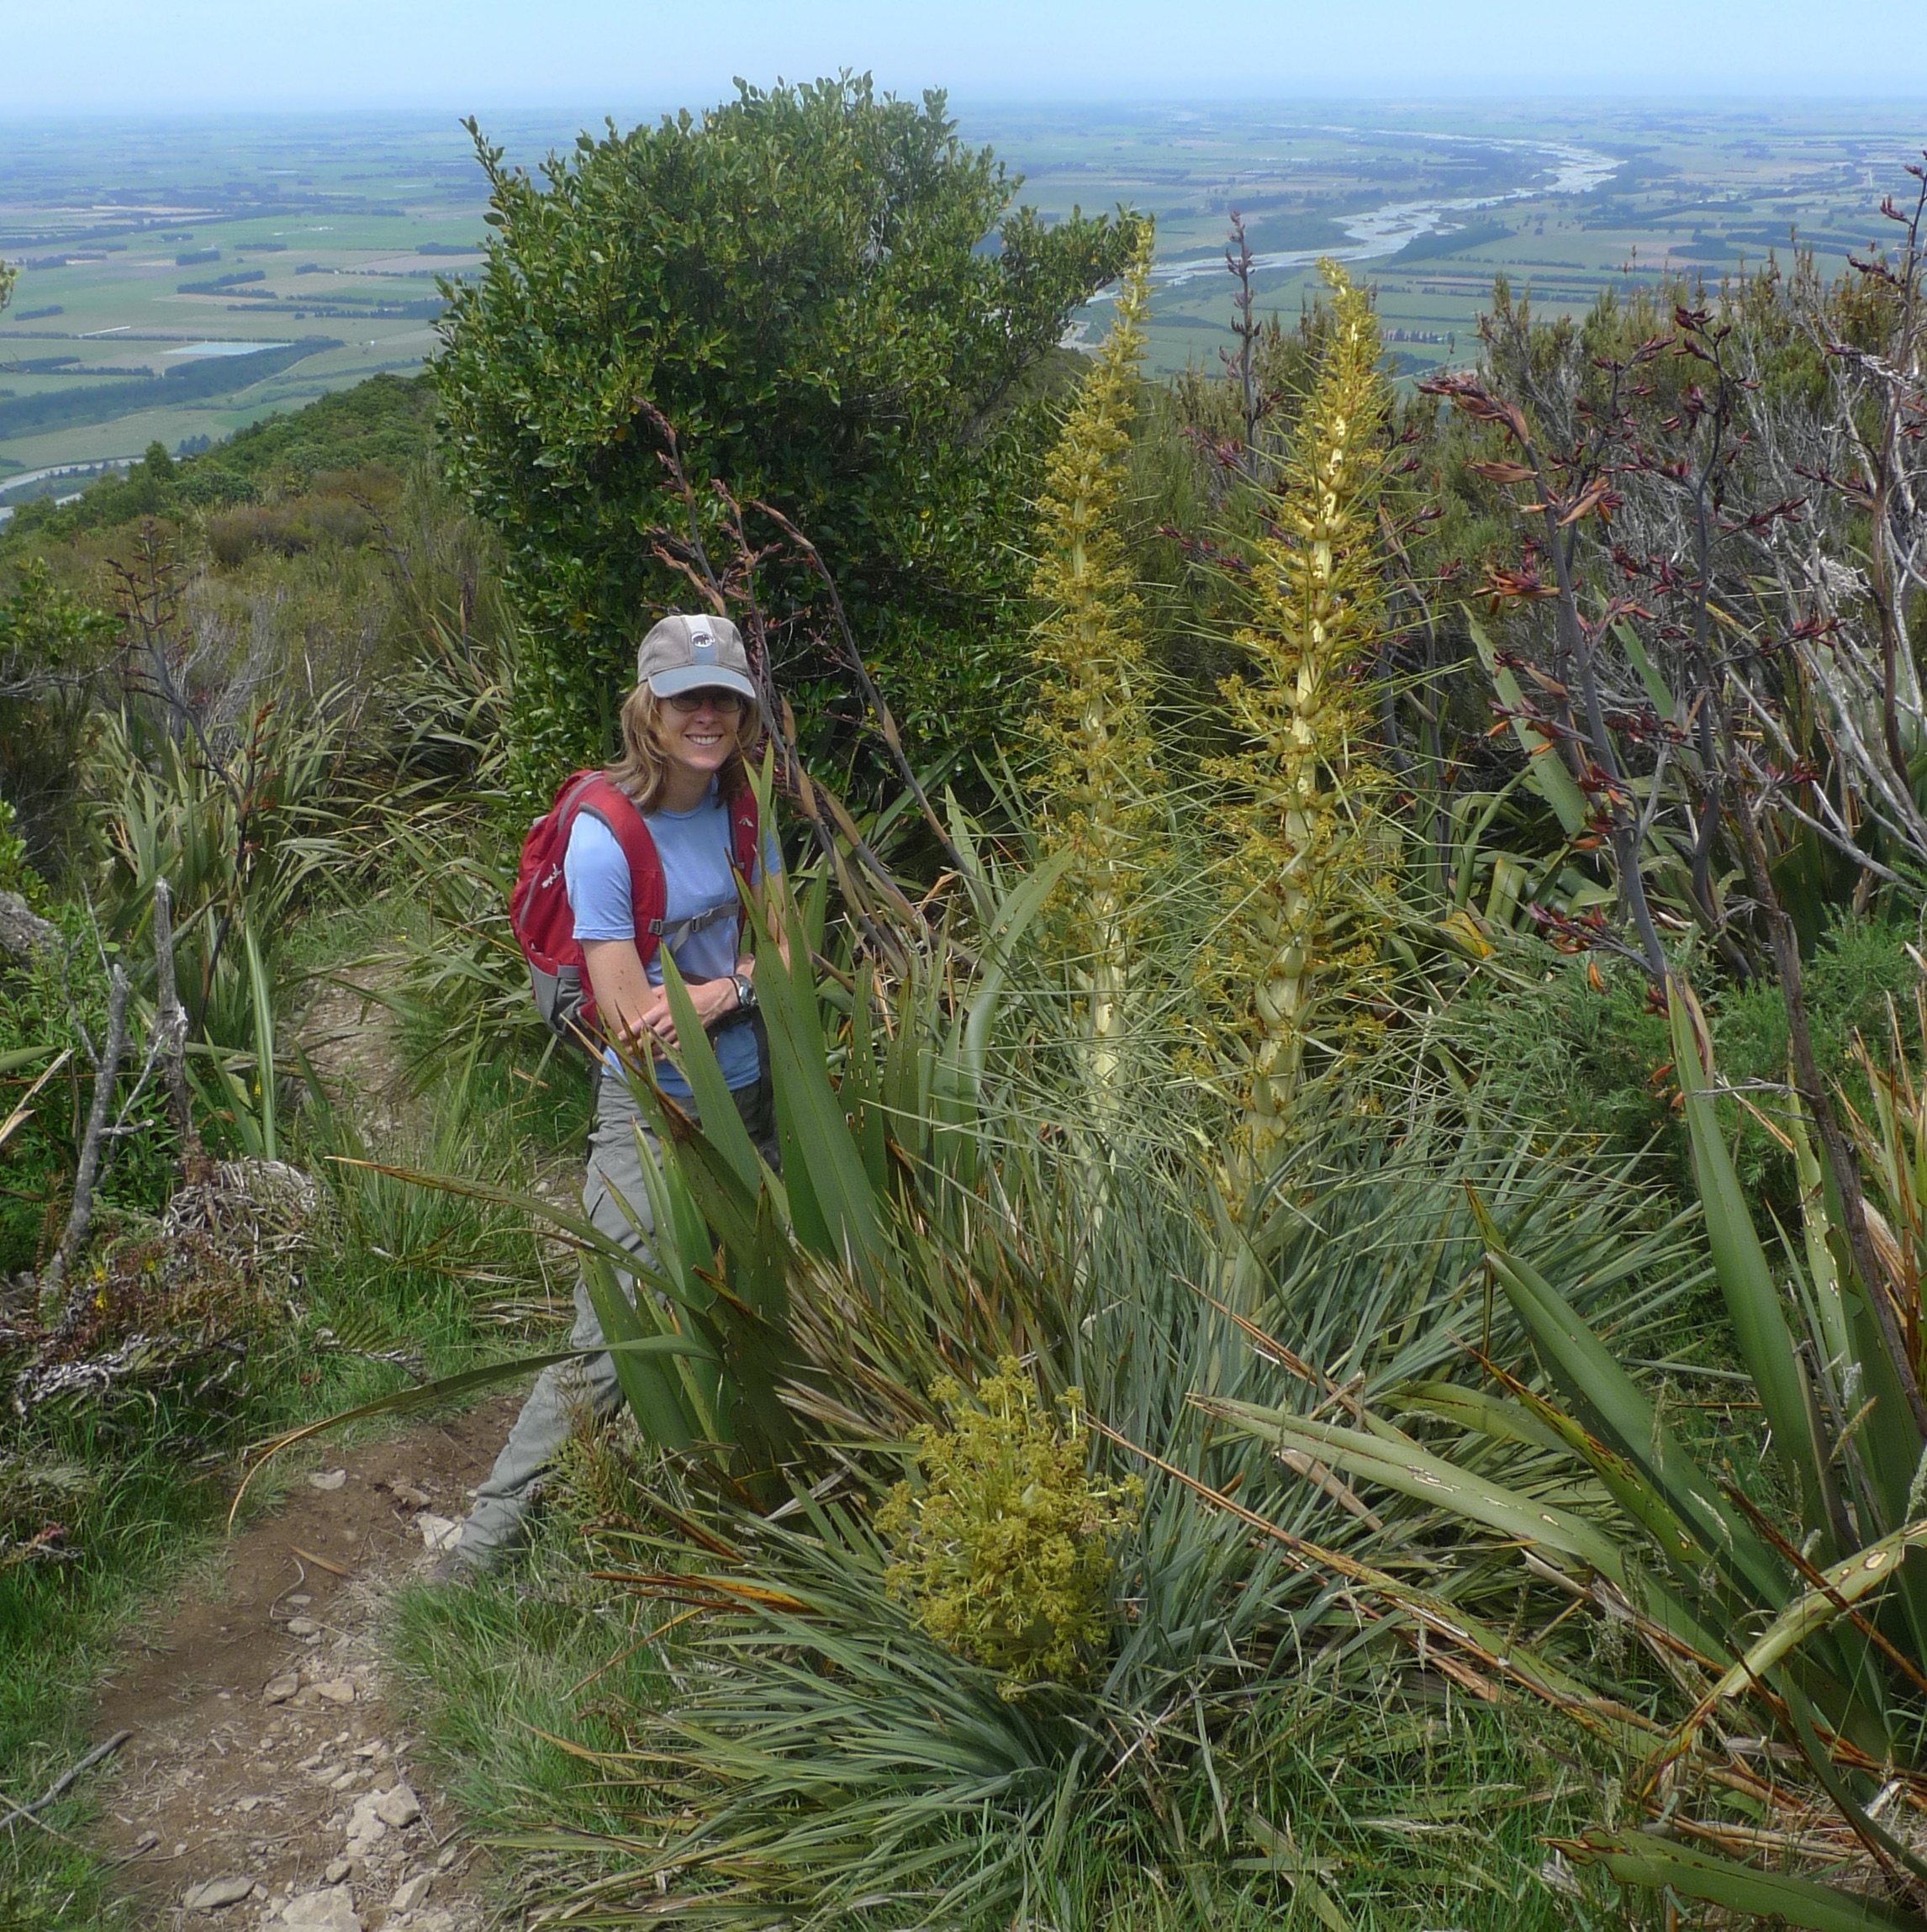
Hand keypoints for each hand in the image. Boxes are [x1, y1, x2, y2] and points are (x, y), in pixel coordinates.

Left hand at [621, 979, 736, 1054]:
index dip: (629, 1032)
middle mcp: (669, 1022)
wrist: (712, 1000)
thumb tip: (641, 998)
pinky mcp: (686, 1037)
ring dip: (646, 1053)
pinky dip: (662, 1056)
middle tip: (623, 1052)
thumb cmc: (690, 993)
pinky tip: (653, 1059)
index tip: (619, 1038)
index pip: (642, 1023)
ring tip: (635, 1057)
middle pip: (647, 1038)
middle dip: (634, 1046)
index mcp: (662, 1009)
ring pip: (658, 1046)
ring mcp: (678, 1031)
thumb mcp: (669, 988)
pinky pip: (671, 1050)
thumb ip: (653, 994)